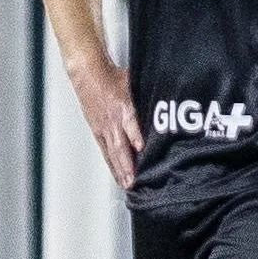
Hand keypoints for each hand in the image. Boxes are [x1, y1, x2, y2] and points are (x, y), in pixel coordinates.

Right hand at [67, 62, 142, 190]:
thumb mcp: (135, 83)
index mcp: (123, 106)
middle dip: (127, 163)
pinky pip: (106, 151)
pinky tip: (119, 177)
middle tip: (134, 180)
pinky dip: (112, 165)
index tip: (141, 147)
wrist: (88, 74)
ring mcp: (103, 127)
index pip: (130, 123)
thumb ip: (148, 97)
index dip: (135, 135)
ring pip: (112, 152)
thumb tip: (168, 104)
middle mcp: (112, 120)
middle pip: (119, 144)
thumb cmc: (115, 78)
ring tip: (127, 184)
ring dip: (120, 169)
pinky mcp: (97, 131)